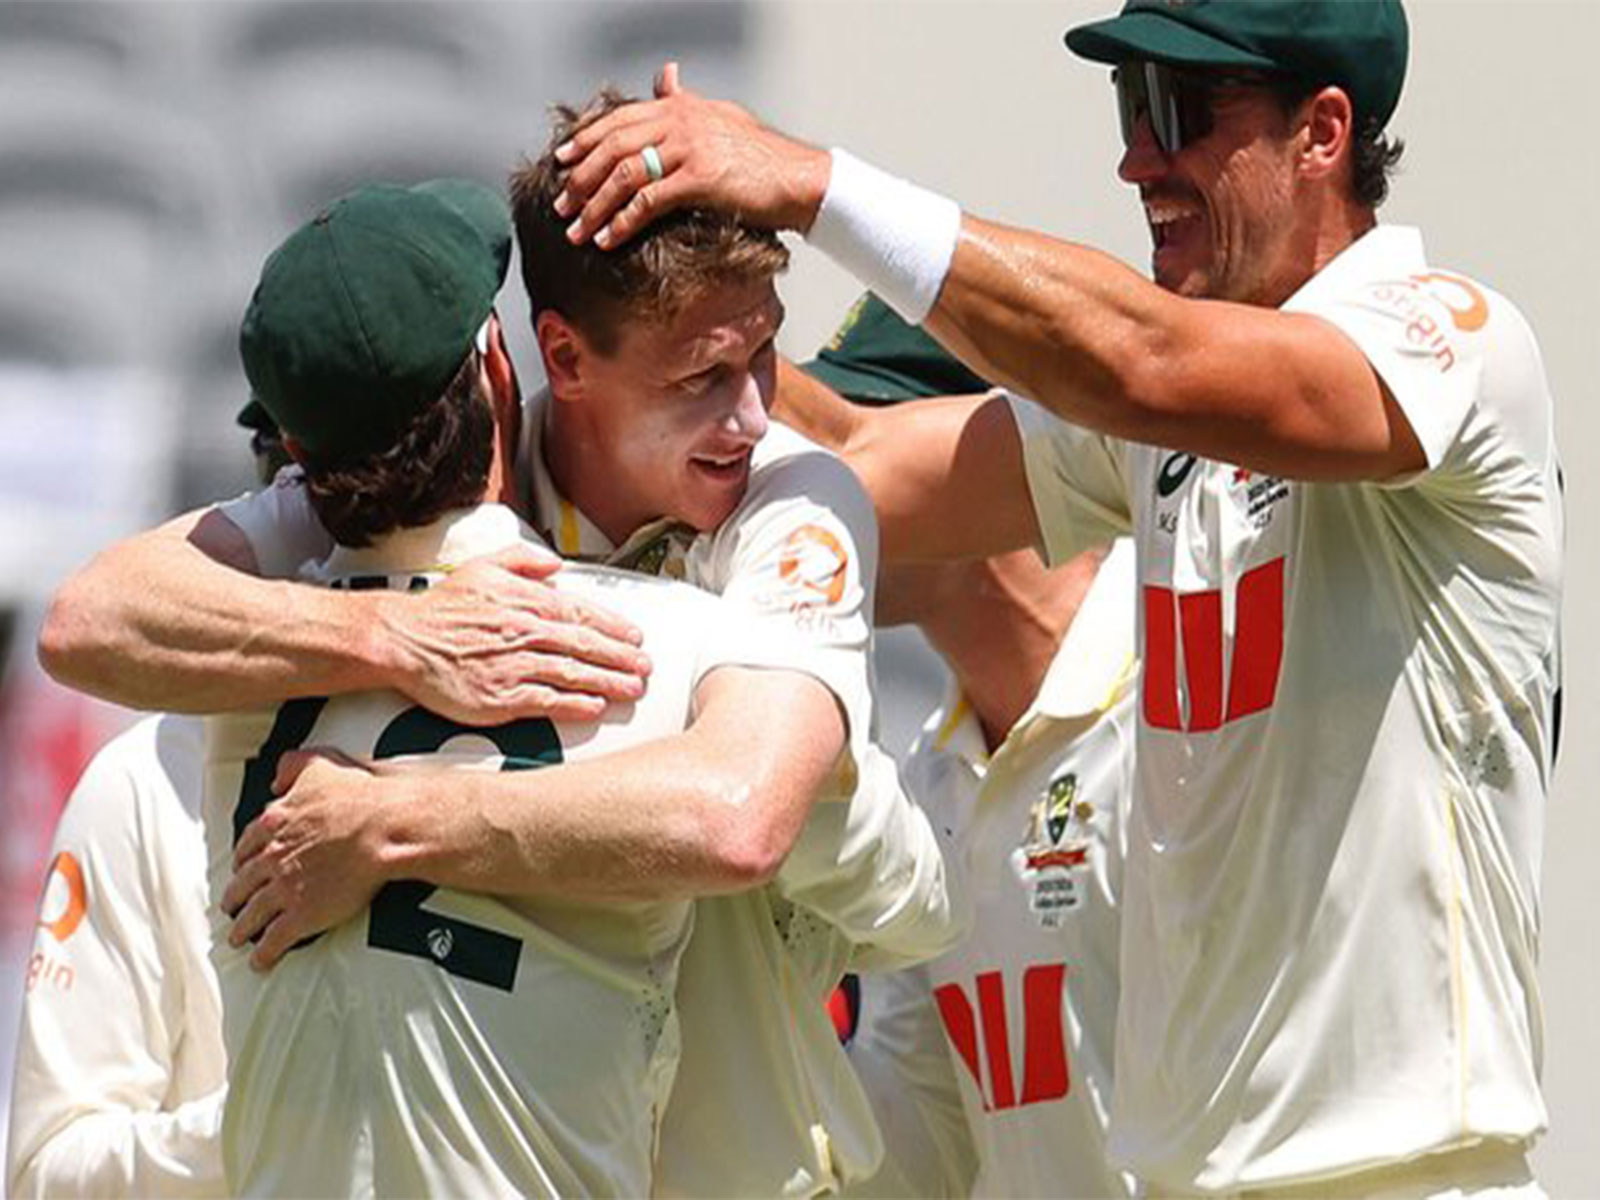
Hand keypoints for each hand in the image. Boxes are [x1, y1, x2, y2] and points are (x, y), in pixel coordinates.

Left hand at [223, 750, 392, 969]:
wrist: (384, 828)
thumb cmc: (361, 798)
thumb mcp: (321, 764)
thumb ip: (294, 765)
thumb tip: (277, 776)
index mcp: (276, 824)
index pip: (248, 846)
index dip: (243, 859)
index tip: (243, 866)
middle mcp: (273, 858)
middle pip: (244, 883)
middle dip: (236, 896)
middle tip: (233, 904)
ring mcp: (285, 888)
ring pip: (253, 913)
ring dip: (243, 927)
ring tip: (240, 935)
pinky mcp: (302, 914)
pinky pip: (274, 939)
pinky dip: (264, 953)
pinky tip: (260, 959)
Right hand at [382, 542, 650, 724]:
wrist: (402, 640)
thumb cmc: (441, 607)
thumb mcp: (482, 567)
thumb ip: (523, 560)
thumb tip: (556, 563)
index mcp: (525, 601)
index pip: (581, 614)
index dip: (613, 626)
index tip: (635, 636)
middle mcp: (524, 633)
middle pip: (585, 646)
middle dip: (621, 657)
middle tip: (645, 667)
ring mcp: (513, 666)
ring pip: (572, 674)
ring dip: (607, 682)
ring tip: (633, 689)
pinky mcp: (499, 697)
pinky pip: (546, 701)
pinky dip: (574, 705)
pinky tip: (594, 708)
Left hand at [553, 61, 831, 249]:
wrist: (800, 179)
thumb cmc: (763, 157)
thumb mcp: (721, 117)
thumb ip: (685, 100)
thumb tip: (664, 75)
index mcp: (681, 108)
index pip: (619, 119)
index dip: (585, 139)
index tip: (561, 160)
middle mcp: (681, 122)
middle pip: (613, 146)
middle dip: (581, 178)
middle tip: (561, 205)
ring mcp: (690, 148)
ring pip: (624, 174)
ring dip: (594, 205)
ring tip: (577, 230)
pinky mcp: (700, 179)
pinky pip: (648, 201)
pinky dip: (623, 222)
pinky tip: (608, 239)